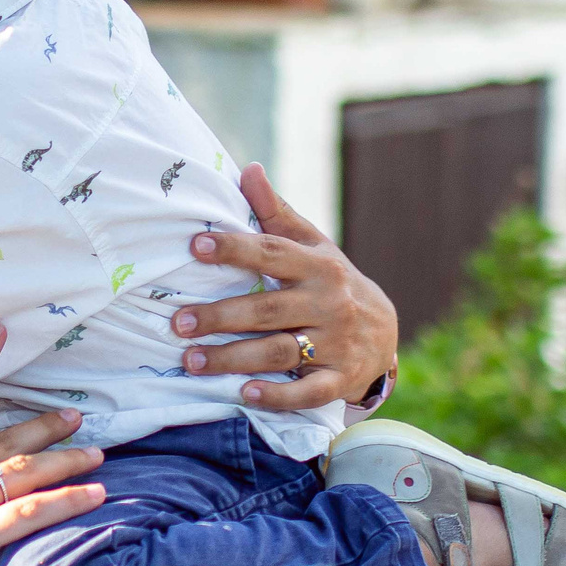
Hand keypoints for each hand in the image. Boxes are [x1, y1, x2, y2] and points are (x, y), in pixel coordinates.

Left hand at [172, 162, 398, 411]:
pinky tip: (245, 393)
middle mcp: (329, 303)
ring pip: (280, 352)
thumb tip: (247, 169)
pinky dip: (278, 395)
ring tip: (191, 361)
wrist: (387, 331)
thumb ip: (275, 213)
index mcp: (317, 266)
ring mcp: (337, 343)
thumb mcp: (313, 246)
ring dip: (234, 358)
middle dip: (221, 316)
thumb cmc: (332, 282)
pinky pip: (308, 392)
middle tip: (178, 322)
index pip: (271, 253)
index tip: (196, 246)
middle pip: (268, 309)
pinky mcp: (340, 379)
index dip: (234, 249)